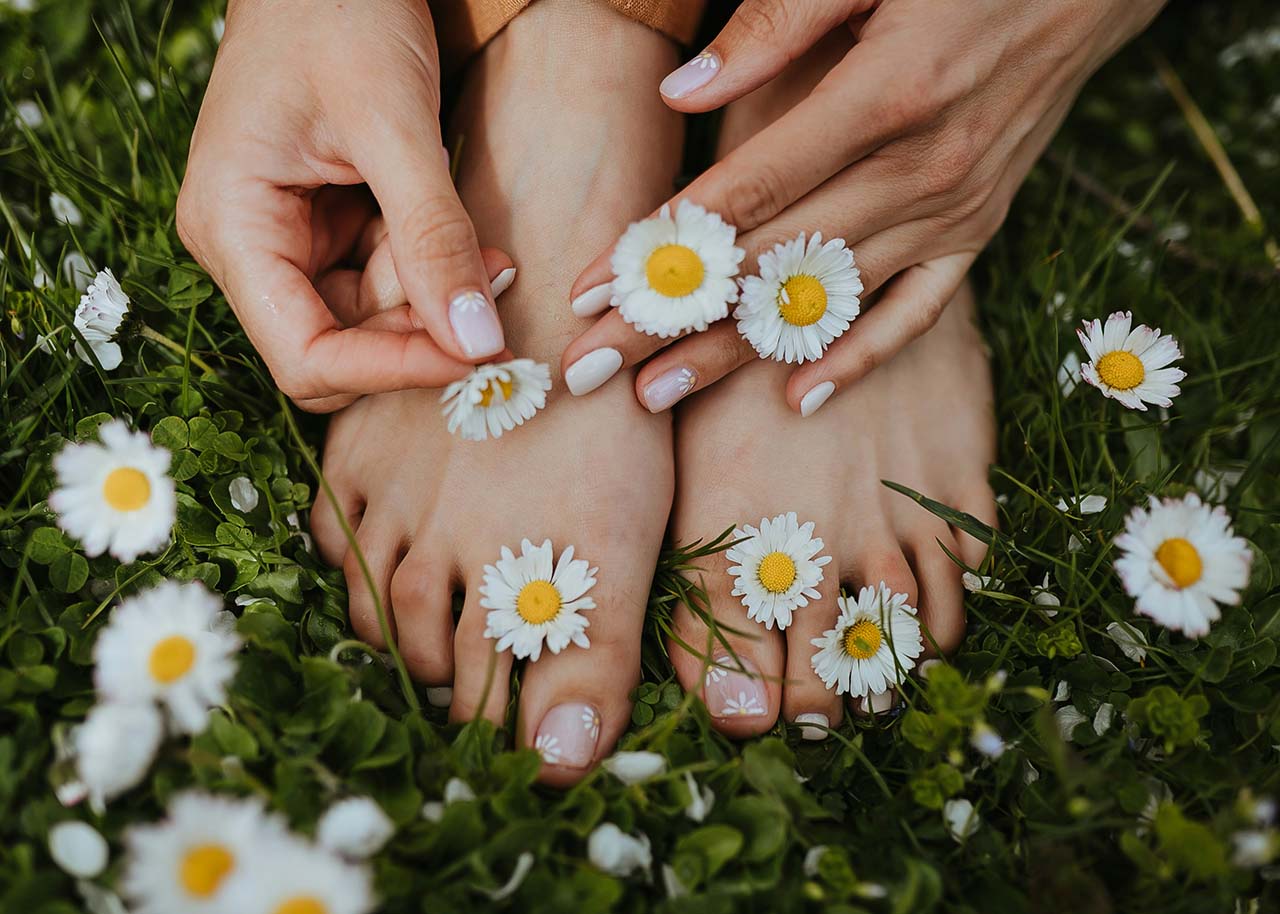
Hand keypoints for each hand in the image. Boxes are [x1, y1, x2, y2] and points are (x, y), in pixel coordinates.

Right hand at [178, 0, 510, 411]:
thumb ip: (432, 237)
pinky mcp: (328, 225)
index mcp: (232, 227)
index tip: (475, 358)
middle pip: (341, 344)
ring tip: (491, 254)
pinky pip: (387, 278)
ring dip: (437, 297)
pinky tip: (473, 244)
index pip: (305, 356)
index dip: (390, 372)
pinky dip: (434, 269)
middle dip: (421, 330)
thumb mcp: (392, 123)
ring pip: (373, 317)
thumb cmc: (338, 12)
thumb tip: (475, 344)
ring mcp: (289, 237)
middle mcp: (250, 245)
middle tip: (493, 291)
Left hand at [563, 0, 1165, 414]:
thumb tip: (681, 92)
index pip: (744, 194)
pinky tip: (797, 398)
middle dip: (669, 318)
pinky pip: (912, 314)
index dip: (663, 247)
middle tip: (590, 367)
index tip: (590, 289)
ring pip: (820, 301)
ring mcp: (949, 212)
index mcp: (881, 100)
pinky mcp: (974, 231)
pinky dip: (856, 358)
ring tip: (655, 395)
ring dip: (732, 353)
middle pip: (765, 264)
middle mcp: (916, 172)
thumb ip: (772, 28)